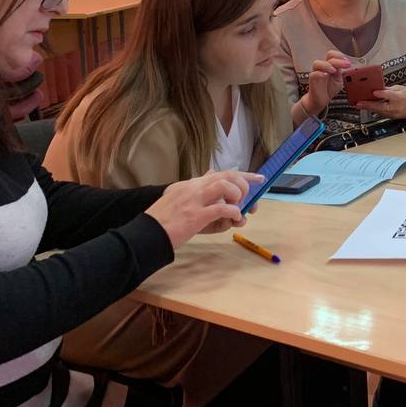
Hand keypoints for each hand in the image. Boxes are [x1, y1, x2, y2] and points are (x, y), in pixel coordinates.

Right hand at [146, 170, 262, 248]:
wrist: (146, 234)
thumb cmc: (162, 221)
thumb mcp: (177, 198)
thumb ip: (195, 189)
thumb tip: (211, 173)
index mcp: (189, 184)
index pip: (220, 172)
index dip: (243, 175)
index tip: (259, 178)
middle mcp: (193, 188)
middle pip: (226, 175)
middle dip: (243, 185)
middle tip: (248, 199)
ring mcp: (194, 200)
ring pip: (224, 185)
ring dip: (237, 195)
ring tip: (238, 208)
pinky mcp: (195, 216)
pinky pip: (221, 208)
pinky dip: (233, 212)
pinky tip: (234, 218)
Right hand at [299, 50, 351, 116]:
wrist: (321, 100)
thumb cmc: (329, 89)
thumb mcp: (338, 80)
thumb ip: (340, 73)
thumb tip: (343, 66)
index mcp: (330, 65)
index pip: (333, 55)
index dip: (340, 56)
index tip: (348, 63)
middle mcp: (323, 67)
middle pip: (328, 56)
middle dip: (338, 59)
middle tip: (346, 64)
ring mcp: (316, 72)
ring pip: (318, 63)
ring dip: (327, 65)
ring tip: (334, 71)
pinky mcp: (312, 80)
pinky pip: (314, 74)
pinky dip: (320, 73)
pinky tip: (326, 75)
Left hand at [357, 85, 405, 119]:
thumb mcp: (400, 88)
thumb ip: (388, 89)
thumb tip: (378, 87)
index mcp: (400, 97)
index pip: (390, 96)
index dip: (382, 94)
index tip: (374, 92)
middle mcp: (396, 107)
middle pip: (381, 107)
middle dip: (369, 105)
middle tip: (359, 103)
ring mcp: (393, 114)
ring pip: (379, 111)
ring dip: (368, 108)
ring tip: (359, 104)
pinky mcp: (391, 117)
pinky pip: (381, 113)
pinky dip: (374, 110)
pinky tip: (367, 107)